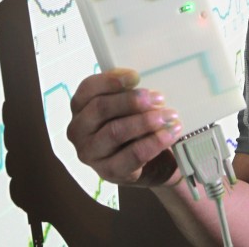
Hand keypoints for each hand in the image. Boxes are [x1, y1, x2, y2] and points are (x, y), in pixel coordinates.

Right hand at [66, 68, 182, 186]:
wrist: (152, 166)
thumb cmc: (135, 128)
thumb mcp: (127, 108)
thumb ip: (127, 92)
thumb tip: (140, 79)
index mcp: (79, 108)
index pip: (88, 88)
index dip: (111, 80)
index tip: (136, 76)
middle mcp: (78, 131)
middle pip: (101, 108)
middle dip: (131, 100)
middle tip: (159, 98)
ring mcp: (91, 154)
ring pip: (116, 131)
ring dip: (146, 121)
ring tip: (169, 115)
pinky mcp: (109, 172)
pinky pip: (133, 154)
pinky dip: (154, 142)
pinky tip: (170, 134)